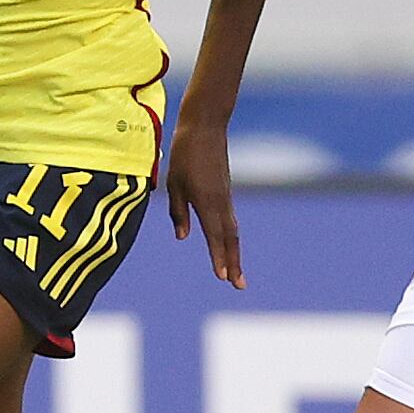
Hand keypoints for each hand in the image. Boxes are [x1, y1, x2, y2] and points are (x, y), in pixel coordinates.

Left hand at [164, 117, 244, 288]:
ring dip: (234, 254)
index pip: (214, 235)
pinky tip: (229, 247)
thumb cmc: (184, 153)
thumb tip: (183, 237)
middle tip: (239, 286)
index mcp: (206, 200)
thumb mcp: (174, 183)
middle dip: (234, 263)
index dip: (218, 257)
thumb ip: (179, 211)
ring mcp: (225, 197)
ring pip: (232, 231)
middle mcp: (220, 202)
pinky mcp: (225, 192)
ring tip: (237, 275)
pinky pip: (230, 220)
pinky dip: (231, 238)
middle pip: (230, 239)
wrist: (205, 126)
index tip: (221, 277)